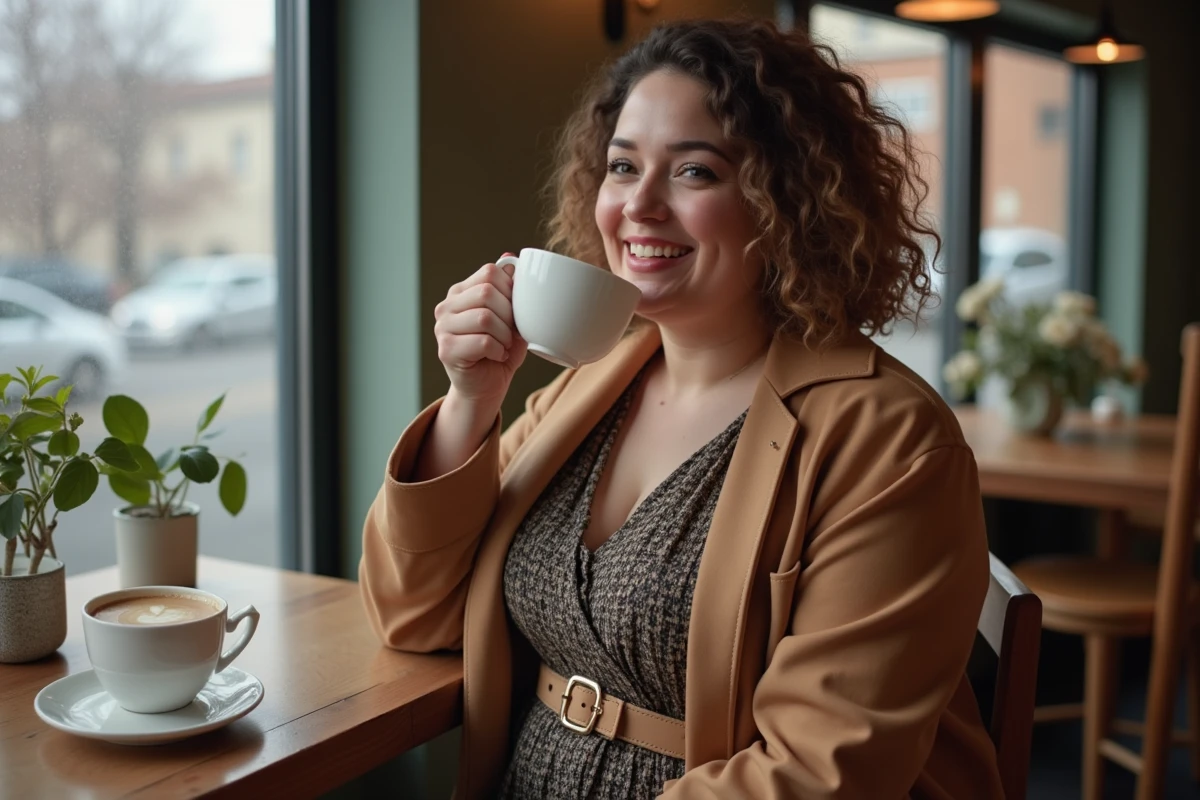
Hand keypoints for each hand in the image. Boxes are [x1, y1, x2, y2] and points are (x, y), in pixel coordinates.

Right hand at [433, 255, 527, 404]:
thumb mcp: (511, 317)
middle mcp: (447, 306)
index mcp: (461, 292)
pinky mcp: (446, 349)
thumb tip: (510, 257)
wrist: (486, 388)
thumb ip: (510, 289)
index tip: (515, 312)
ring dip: (505, 336)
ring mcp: (442, 328)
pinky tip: (497, 356)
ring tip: (504, 345)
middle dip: (509, 315)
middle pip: (487, 293)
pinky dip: (499, 350)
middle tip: (510, 333)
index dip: (511, 291)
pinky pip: (483, 341)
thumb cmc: (500, 351)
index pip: (490, 272)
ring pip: (485, 317)